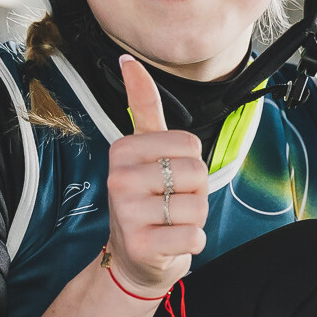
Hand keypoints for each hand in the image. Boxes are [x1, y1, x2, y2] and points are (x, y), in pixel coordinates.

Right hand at [103, 55, 207, 295]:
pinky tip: (170, 241)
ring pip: (198, 205)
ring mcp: (127, 212)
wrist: (135, 256)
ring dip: (194, 218)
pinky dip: (193, 241)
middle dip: (194, 192)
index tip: (165, 175)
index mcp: (122, 149)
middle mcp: (119, 178)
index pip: (189, 144)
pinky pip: (195, 236)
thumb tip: (128, 59)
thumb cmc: (146, 197)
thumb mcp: (143, 149)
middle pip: (197, 173)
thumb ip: (142, 104)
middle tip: (169, 203)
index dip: (189, 163)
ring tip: (169, 222)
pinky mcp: (141, 245)